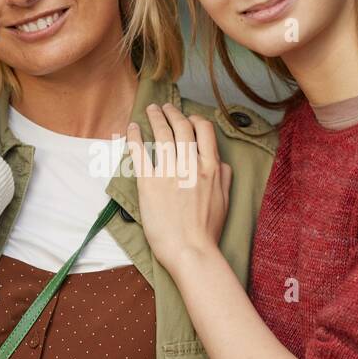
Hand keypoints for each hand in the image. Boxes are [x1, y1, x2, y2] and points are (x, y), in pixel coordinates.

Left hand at [127, 102, 231, 271]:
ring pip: (162, 135)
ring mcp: (169, 173)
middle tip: (165, 107)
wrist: (191, 251)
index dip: (195, 119)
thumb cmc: (208, 230)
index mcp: (211, 168)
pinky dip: (134, 137)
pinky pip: (140, 153)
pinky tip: (132, 128)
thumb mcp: (225, 200)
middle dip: (173, 113)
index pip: (204, 130)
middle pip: (182, 127)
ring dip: (155, 118)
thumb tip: (221, 163)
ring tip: (151, 110)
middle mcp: (191, 165)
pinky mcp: (149, 184)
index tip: (187, 118)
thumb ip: (224, 178)